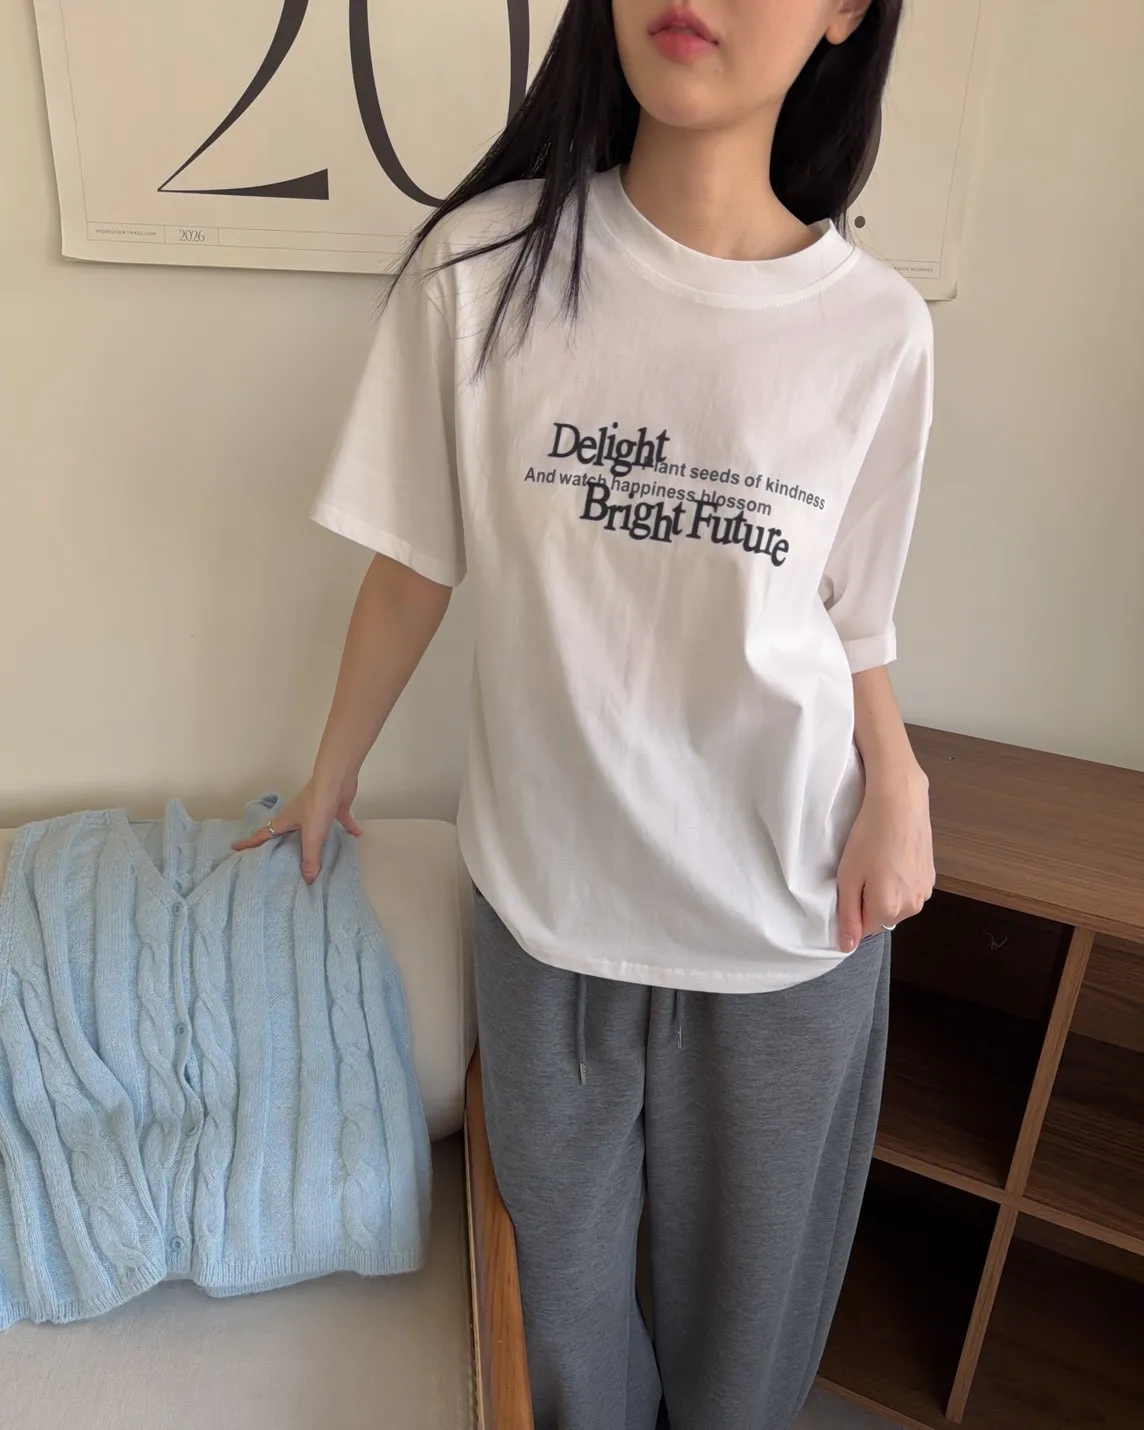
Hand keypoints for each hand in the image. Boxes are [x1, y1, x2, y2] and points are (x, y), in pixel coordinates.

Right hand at [232, 772, 362, 883]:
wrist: (337, 779)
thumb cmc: (318, 804)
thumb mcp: (311, 836)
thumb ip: (310, 858)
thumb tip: (308, 880)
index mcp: (286, 820)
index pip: (264, 834)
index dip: (250, 843)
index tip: (236, 849)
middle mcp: (298, 815)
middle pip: (286, 833)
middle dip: (279, 845)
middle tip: (274, 859)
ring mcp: (316, 810)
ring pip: (312, 829)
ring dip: (312, 840)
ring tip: (312, 854)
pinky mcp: (334, 807)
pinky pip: (340, 821)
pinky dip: (347, 828)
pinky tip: (356, 836)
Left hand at [836, 765, 933, 952]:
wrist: (899, 802)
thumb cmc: (869, 836)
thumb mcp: (848, 877)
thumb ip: (847, 915)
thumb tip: (846, 946)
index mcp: (889, 910)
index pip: (864, 929)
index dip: (853, 907)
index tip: (850, 884)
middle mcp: (912, 907)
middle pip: (882, 916)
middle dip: (870, 900)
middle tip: (863, 869)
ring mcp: (925, 891)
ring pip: (897, 903)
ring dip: (886, 890)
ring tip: (879, 860)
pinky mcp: (932, 876)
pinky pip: (909, 888)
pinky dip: (899, 878)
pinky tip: (893, 855)